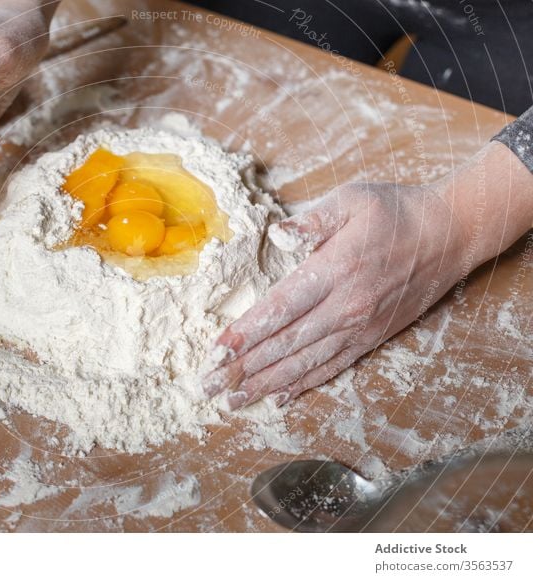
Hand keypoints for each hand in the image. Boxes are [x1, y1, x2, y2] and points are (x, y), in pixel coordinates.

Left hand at [199, 180, 469, 409]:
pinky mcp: (372, 337)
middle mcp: (346, 306)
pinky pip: (333, 367)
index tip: (216, 351)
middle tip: (210, 385)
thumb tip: (278, 233)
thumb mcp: (352, 200)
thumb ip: (312, 220)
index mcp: (335, 270)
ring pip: (305, 362)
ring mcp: (360, 326)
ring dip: (267, 383)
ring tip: (235, 400)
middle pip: (286, 344)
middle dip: (244, 367)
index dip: (246, 332)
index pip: (280, 308)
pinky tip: (280, 397)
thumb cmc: (395, 211)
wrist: (450, 233)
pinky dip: (304, 384)